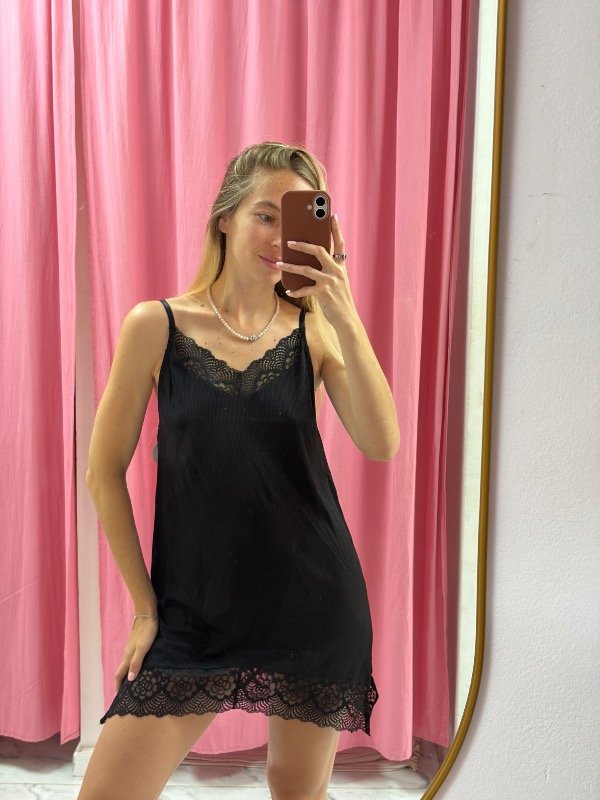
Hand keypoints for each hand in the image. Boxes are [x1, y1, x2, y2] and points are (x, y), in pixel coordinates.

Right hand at [114, 615, 158, 691]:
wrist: (147, 614)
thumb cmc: (147, 631)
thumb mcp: (143, 648)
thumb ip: (136, 663)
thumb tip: (129, 680)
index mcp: (128, 656)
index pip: (119, 675)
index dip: (118, 686)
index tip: (119, 697)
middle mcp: (127, 653)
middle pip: (122, 670)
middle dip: (122, 682)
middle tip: (126, 693)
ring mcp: (131, 647)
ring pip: (127, 663)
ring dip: (127, 673)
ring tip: (133, 682)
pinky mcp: (136, 642)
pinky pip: (132, 657)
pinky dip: (133, 665)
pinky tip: (139, 665)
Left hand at [276, 214, 357, 328]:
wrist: (347, 318)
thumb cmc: (340, 300)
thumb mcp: (339, 282)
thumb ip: (330, 270)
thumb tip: (313, 261)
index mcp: (341, 266)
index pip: (340, 243)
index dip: (336, 229)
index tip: (332, 215)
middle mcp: (336, 271)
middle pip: (319, 250)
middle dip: (303, 244)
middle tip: (289, 241)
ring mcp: (330, 282)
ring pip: (307, 269)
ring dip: (291, 266)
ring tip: (279, 263)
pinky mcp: (323, 293)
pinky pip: (305, 289)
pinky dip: (295, 290)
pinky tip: (288, 290)